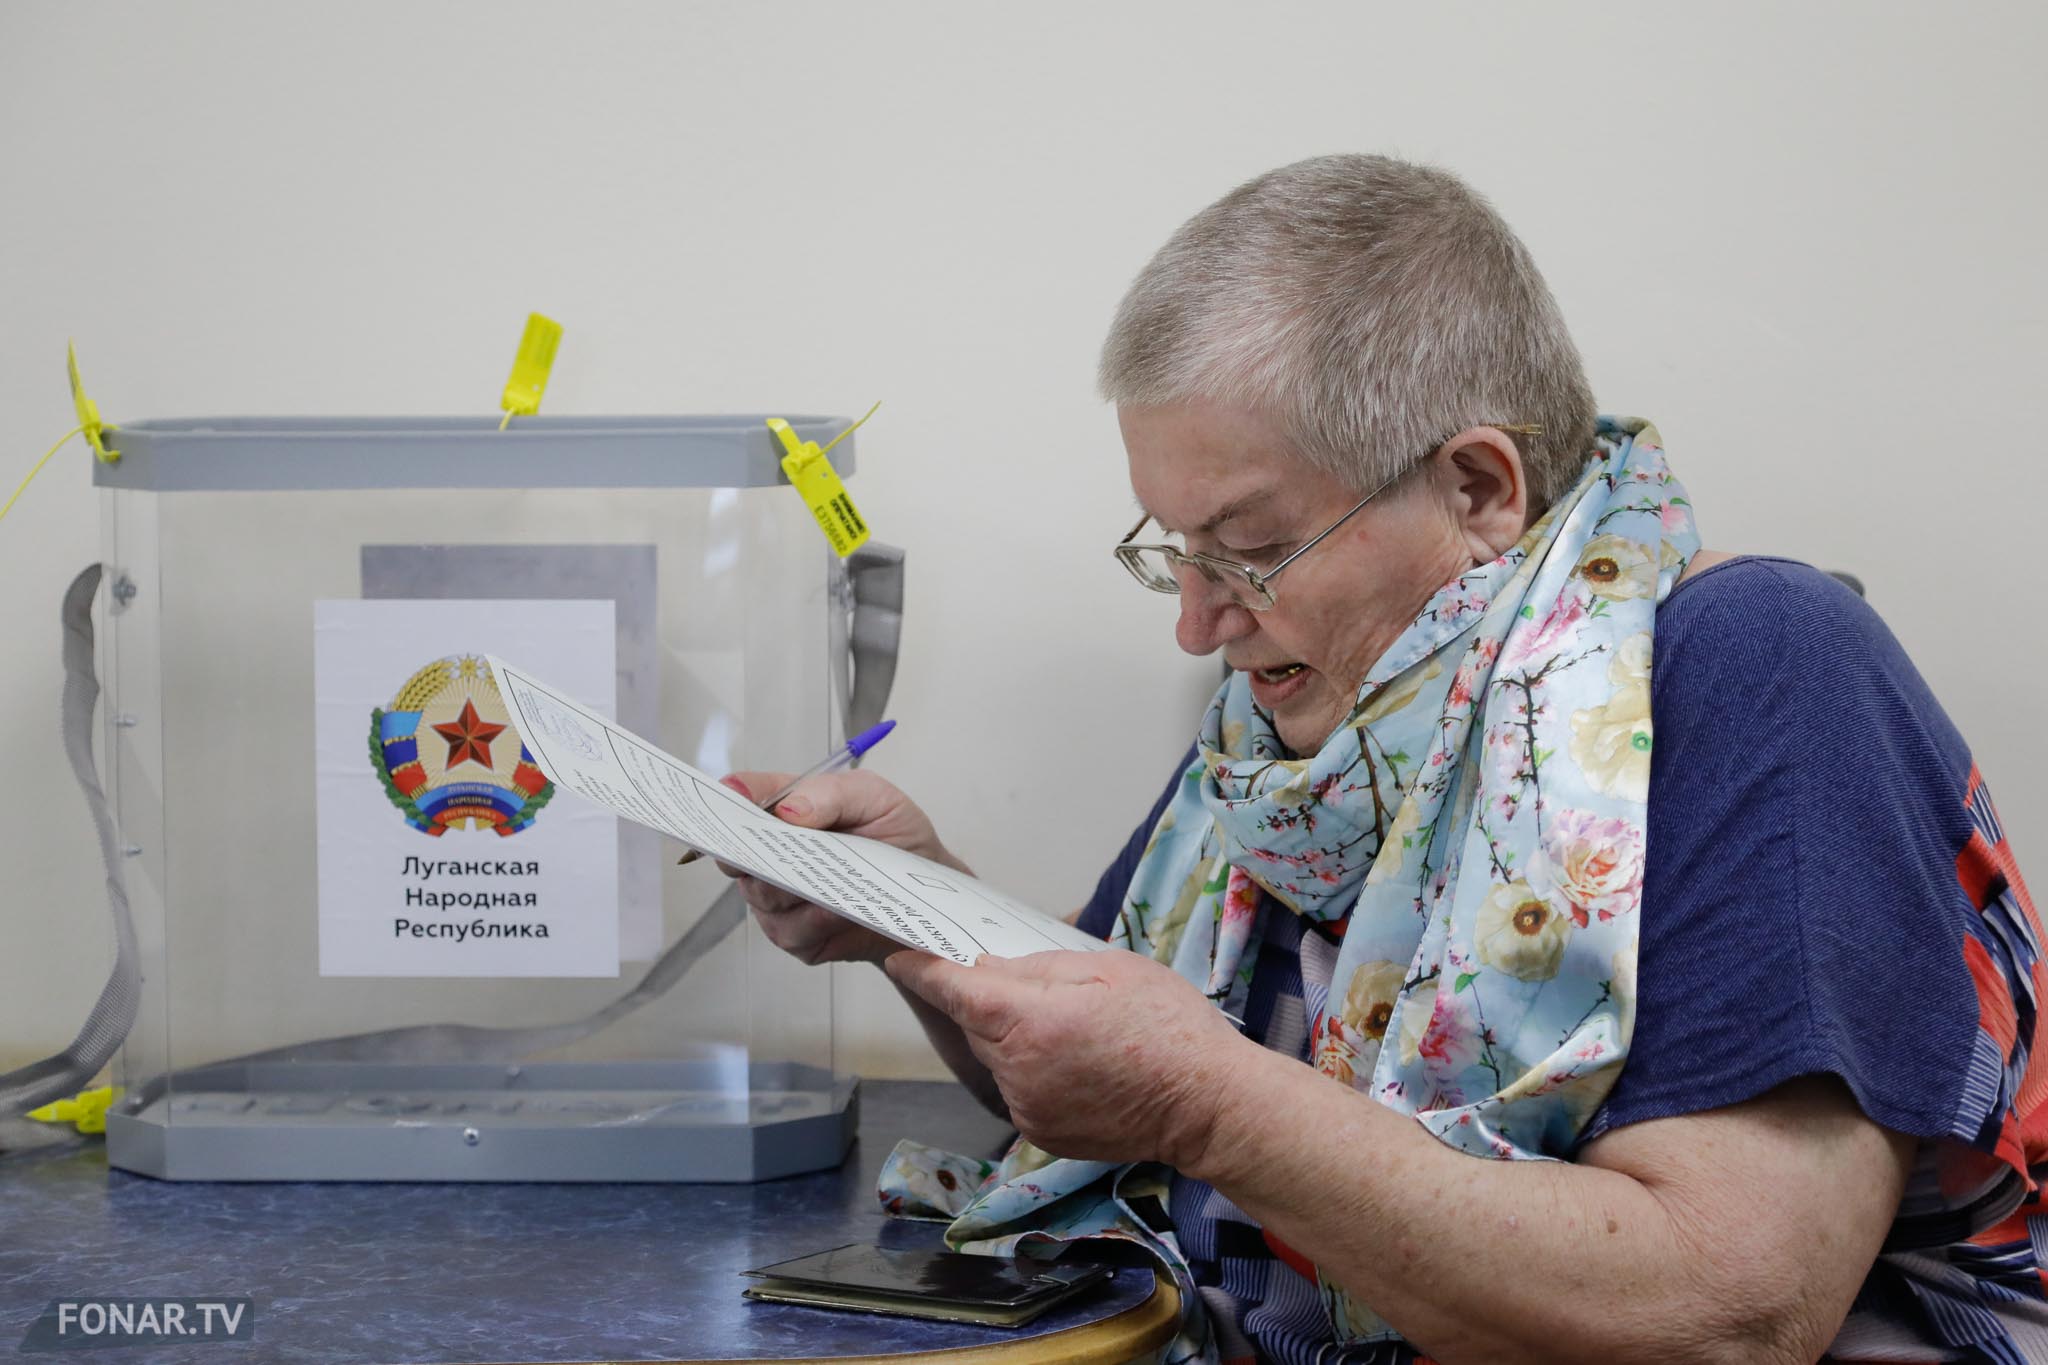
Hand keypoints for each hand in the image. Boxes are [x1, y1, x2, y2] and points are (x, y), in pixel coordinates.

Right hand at [716, 770, 968, 967]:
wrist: (928, 892)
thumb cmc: (898, 836)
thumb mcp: (875, 798)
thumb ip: (831, 794)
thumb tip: (788, 810)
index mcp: (786, 810)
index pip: (741, 800)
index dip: (727, 800)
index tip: (728, 801)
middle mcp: (774, 854)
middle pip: (739, 855)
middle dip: (761, 854)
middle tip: (786, 850)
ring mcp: (780, 898)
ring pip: (762, 896)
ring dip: (795, 890)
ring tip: (834, 883)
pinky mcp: (797, 937)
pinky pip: (790, 931)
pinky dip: (815, 922)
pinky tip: (840, 912)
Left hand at [885, 948, 1255, 1166]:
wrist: (1207, 1103)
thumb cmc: (1167, 1024)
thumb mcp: (1107, 968)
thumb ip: (1037, 968)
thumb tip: (987, 971)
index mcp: (1029, 1022)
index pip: (955, 992)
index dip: (923, 972)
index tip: (898, 957)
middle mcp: (1017, 1071)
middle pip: (977, 1025)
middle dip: (989, 1003)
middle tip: (1035, 988)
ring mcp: (1027, 1108)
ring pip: (999, 1059)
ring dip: (1016, 1039)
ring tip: (1074, 1029)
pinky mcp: (1042, 1134)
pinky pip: (1020, 1089)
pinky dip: (1034, 1071)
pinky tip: (1080, 1063)